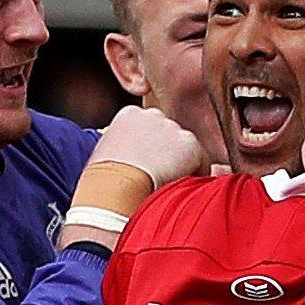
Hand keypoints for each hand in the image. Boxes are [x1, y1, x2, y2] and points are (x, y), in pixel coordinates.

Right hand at [88, 106, 208, 188]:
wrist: (115, 190)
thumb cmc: (103, 182)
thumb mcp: (107, 154)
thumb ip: (126, 146)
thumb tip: (135, 159)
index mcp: (129, 114)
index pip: (149, 128)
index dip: (150, 149)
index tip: (145, 166)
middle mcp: (153, 114)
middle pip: (169, 134)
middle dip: (167, 153)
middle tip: (158, 177)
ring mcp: (173, 127)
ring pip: (185, 148)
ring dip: (181, 164)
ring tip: (166, 185)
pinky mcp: (190, 143)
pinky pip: (201, 161)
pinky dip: (195, 174)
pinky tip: (178, 188)